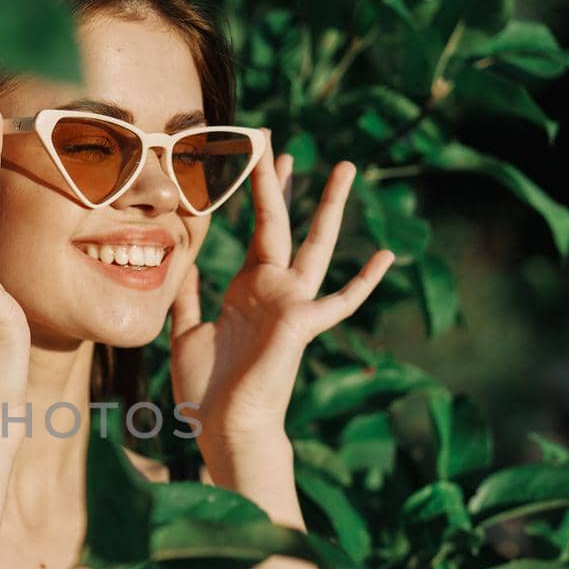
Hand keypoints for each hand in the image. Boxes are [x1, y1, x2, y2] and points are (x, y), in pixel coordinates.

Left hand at [168, 135, 394, 446]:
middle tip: (279, 141)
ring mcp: (291, 305)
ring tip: (345, 168)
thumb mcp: (187, 334)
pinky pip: (340, 300)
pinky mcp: (302, 325)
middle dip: (280, 183)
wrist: (223, 427)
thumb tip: (183, 269)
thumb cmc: (207, 390)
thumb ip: (188, 300)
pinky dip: (364, 280)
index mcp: (248, 290)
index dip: (258, 194)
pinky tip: (386, 255)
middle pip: (282, 224)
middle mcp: (274, 290)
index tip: (258, 156)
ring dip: (329, 207)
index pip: (258, 230)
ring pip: (315, 245)